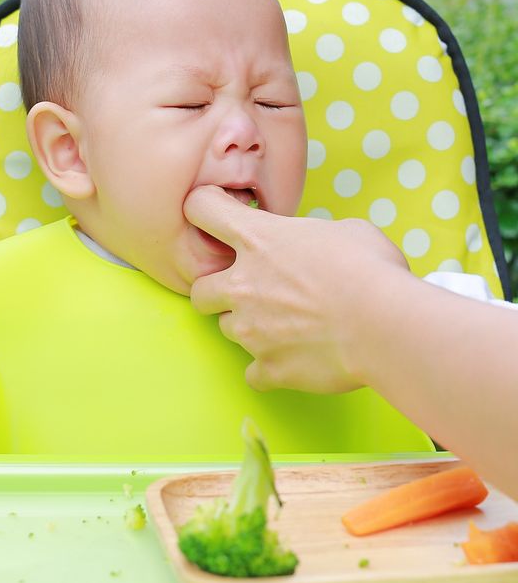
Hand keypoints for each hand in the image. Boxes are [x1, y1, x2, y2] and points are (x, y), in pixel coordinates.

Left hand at [183, 186, 408, 393]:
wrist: (384, 324)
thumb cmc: (371, 268)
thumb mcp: (344, 230)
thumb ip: (311, 236)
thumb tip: (314, 246)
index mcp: (257, 238)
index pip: (201, 209)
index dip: (203, 210)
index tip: (216, 219)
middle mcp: (242, 283)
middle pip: (199, 289)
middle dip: (216, 291)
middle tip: (249, 291)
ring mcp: (250, 329)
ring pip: (226, 330)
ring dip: (248, 327)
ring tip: (286, 325)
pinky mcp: (268, 367)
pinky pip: (253, 372)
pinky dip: (269, 367)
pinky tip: (295, 358)